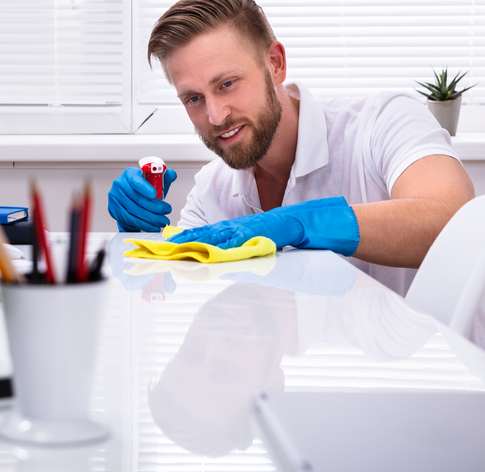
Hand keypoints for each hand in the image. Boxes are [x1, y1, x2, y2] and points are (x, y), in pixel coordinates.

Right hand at [107, 167, 177, 231]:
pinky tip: (152, 226)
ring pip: (134, 212)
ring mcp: (115, 198)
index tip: (155, 194)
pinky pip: (130, 220)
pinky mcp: (114, 210)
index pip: (136, 180)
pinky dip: (143, 225)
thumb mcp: (154, 179)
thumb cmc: (144, 187)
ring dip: (150, 219)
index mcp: (130, 174)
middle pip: (137, 199)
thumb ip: (164, 176)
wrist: (131, 195)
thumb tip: (172, 175)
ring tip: (162, 221)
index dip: (145, 188)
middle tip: (166, 211)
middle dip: (155, 208)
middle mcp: (120, 184)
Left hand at [169, 197, 359, 255]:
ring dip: (202, 241)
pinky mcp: (266, 231)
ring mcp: (254, 227)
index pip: (213, 232)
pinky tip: (217, 251)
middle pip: (211, 232)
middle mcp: (245, 225)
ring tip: (183, 247)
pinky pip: (246, 240)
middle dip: (188, 239)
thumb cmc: (294, 233)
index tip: (173, 243)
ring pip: (222, 234)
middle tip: (167, 246)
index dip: (192, 237)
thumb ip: (250, 251)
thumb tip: (233, 261)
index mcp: (244, 228)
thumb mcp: (266, 244)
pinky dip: (230, 246)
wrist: (317, 222)